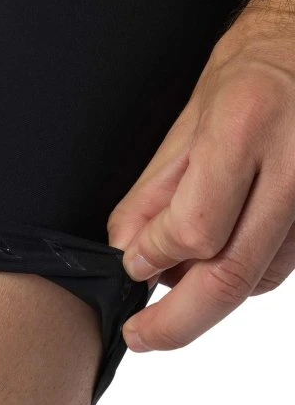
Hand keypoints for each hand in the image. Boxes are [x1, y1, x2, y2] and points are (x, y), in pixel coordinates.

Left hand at [107, 0, 294, 353]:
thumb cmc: (254, 69)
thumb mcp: (190, 118)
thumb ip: (156, 191)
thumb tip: (127, 249)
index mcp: (244, 129)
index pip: (194, 229)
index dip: (153, 257)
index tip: (129, 266)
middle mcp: (292, 169)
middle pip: (232, 275)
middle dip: (178, 320)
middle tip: (142, 335)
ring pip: (260, 278)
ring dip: (210, 298)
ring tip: (175, 288)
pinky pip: (283, 266)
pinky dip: (246, 276)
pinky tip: (219, 262)